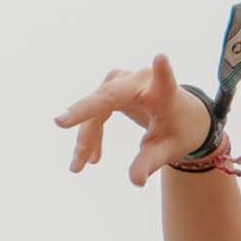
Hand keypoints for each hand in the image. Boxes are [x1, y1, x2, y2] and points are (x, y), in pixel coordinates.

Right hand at [55, 56, 213, 187]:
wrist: (179, 116)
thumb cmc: (178, 130)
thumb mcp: (169, 150)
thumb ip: (151, 162)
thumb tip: (135, 182)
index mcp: (164, 93)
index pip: (164, 81)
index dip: (162, 71)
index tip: (161, 58)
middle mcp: (141, 80)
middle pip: (109, 96)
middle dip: (85, 110)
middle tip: (60, 122)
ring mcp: (122, 81)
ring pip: (97, 109)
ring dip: (86, 138)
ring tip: (77, 167)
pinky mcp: (111, 88)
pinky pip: (95, 113)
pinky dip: (91, 136)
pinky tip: (91, 159)